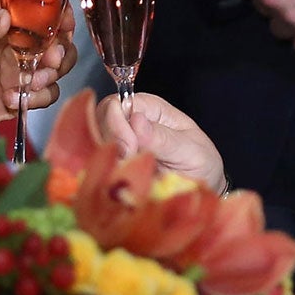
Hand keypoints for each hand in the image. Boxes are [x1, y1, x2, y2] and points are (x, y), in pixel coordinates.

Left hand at [0, 0, 74, 137]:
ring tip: (34, 82)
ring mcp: (11, 71)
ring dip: (52, 73)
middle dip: (58, 46)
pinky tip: (12, 100)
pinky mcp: (12, 99)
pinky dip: (37, 98)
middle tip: (50, 59)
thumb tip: (3, 18)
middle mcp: (6, 43)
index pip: (29, 4)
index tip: (63, 20)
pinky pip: (41, 96)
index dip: (52, 8)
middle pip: (50, 36)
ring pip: (52, 66)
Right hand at [98, 91, 226, 194]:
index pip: (116, 104)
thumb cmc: (200, 164)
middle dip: (111, 145)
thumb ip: (164, 138)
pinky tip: (123, 182)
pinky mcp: (113, 165)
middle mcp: (130, 122)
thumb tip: (137, 121)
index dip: (117, 125)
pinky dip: (105, 174)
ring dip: (109, 162)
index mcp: (150, 109)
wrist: (201, 190)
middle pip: (99, 122)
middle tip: (132, 163)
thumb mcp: (191, 151)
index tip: (131, 149)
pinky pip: (96, 166)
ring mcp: (119, 144)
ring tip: (132, 174)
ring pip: (93, 145)